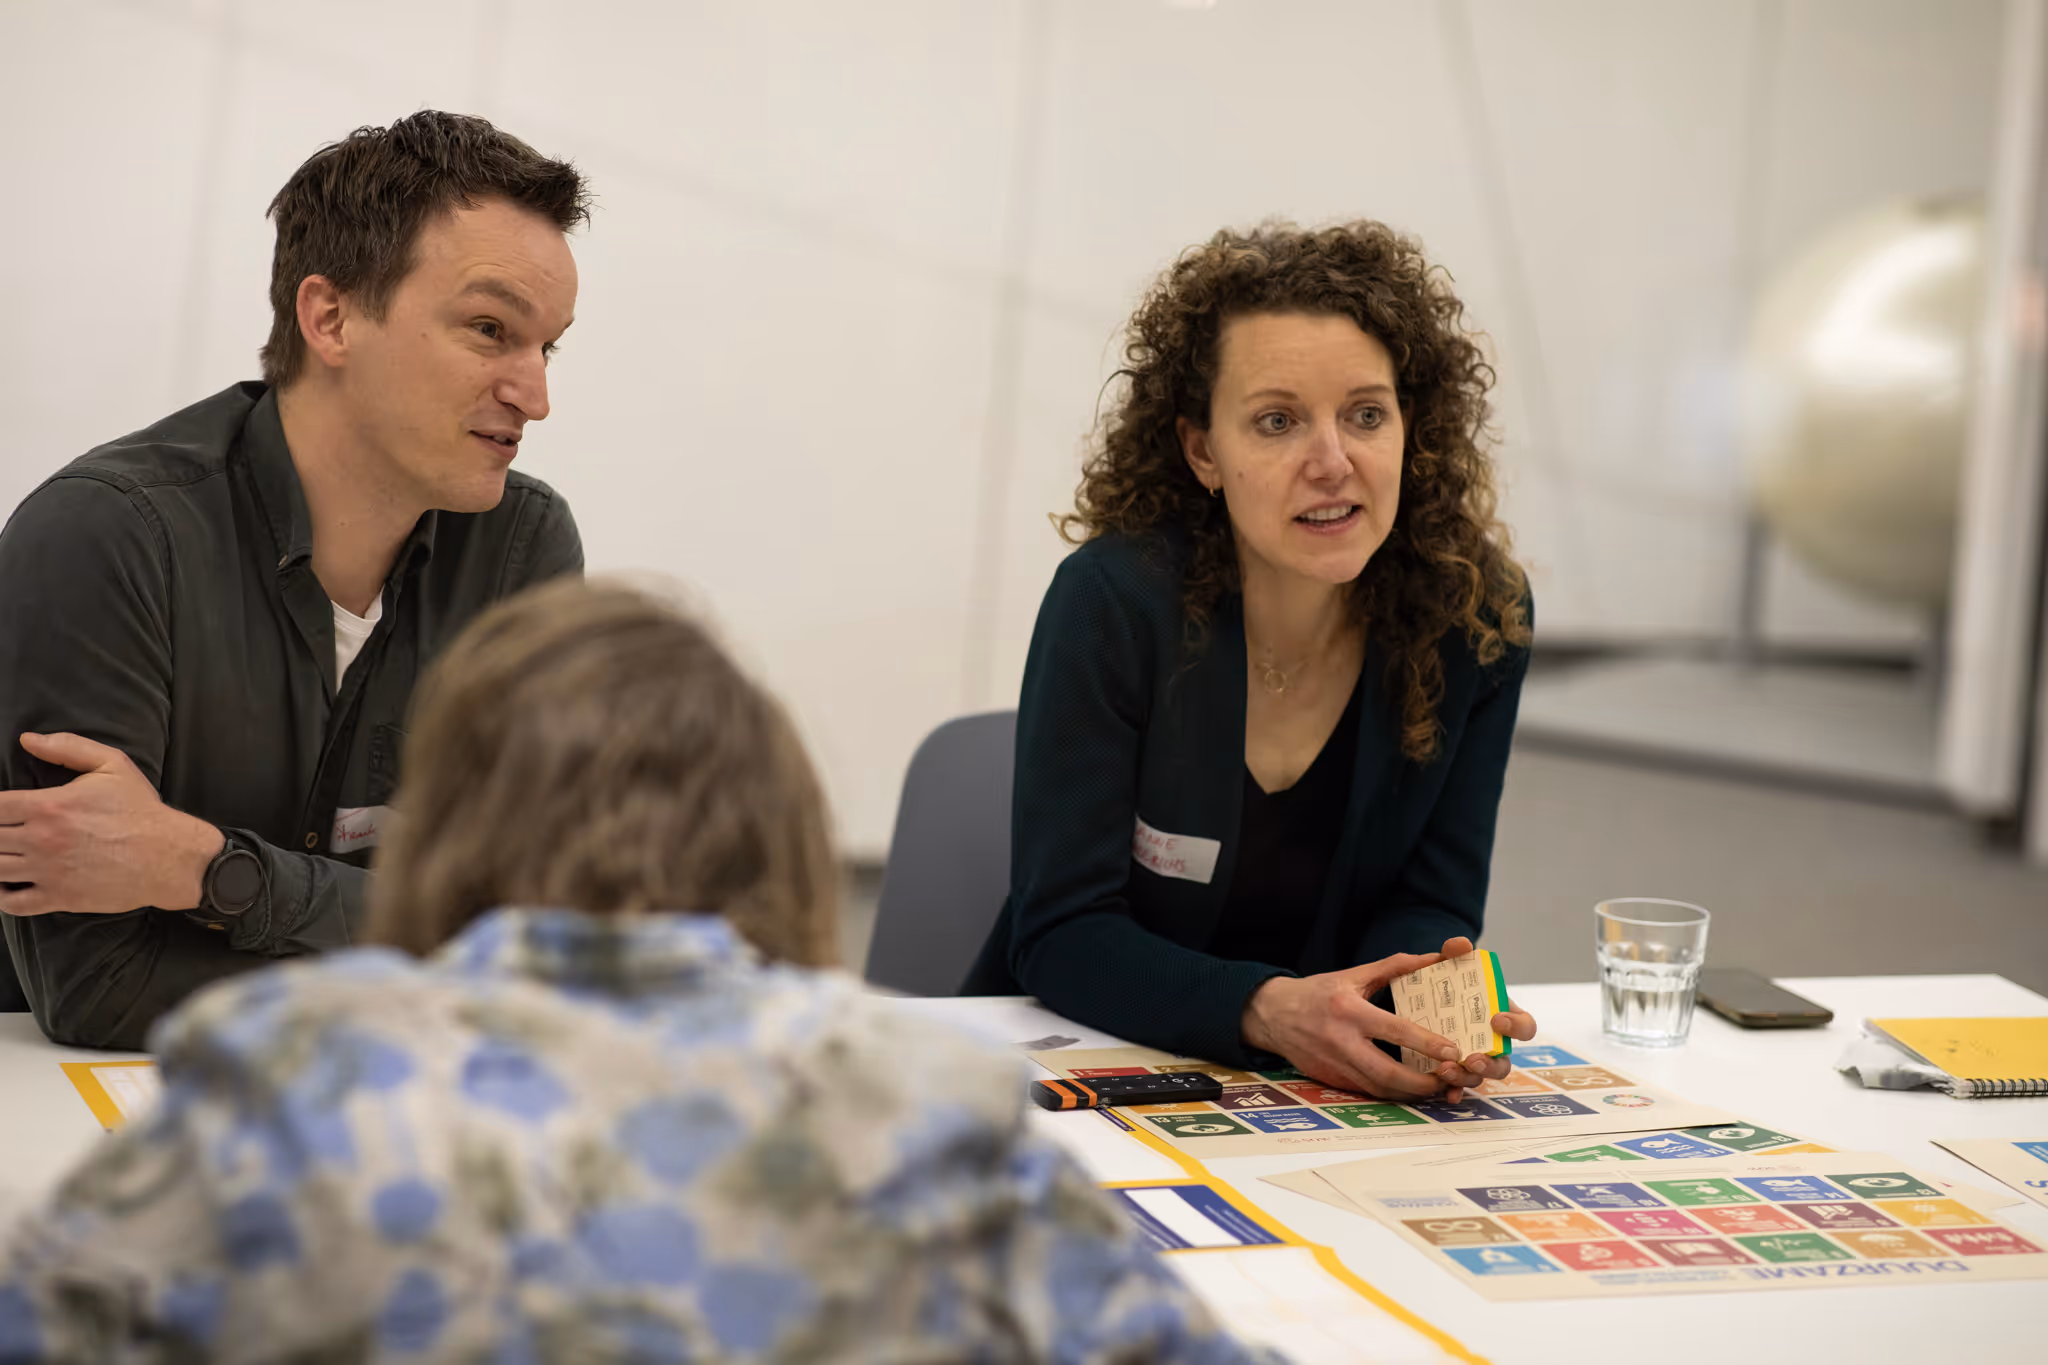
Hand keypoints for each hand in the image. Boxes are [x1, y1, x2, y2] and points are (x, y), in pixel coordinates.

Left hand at [0, 733, 221, 916]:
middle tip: (8, 832)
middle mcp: (41, 840)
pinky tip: (9, 883)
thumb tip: (27, 740)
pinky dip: (2, 895)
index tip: (5, 810)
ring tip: (8, 853)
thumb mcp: (113, 765)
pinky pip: (12, 903)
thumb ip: (67, 748)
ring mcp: (48, 872)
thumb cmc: (141, 810)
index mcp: (49, 806)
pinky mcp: (59, 897)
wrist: (169, 855)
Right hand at [1242, 936, 1539, 1102]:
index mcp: (1348, 1009)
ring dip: (1410, 1093)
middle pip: (1388, 1073)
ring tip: (1436, 1088)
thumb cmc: (1317, 992)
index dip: (1426, 1043)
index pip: (1394, 1030)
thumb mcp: (1352, 974)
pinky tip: (1409, 1090)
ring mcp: (1334, 1065)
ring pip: (1378, 1089)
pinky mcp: (1330, 1081)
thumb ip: (1393, 967)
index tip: (1452, 1050)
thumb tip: (1431, 958)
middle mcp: (1340, 1041)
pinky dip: (1391, 1094)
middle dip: (1422, 1082)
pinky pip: (1366, 1092)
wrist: (1272, 1015)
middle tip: (1449, 1079)